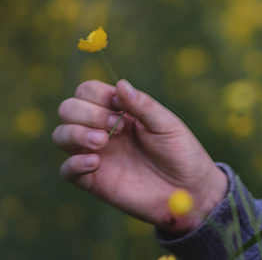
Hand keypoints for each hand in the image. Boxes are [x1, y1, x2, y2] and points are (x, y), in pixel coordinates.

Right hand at [54, 79, 228, 234]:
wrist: (188, 190)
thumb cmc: (181, 152)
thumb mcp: (167, 125)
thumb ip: (143, 105)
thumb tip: (121, 84)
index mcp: (120, 111)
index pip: (88, 91)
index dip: (97, 94)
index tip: (119, 107)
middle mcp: (103, 129)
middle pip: (68, 109)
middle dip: (86, 113)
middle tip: (114, 126)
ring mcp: (95, 154)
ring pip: (61, 135)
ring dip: (75, 134)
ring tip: (103, 142)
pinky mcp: (92, 180)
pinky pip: (65, 169)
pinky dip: (74, 163)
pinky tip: (95, 163)